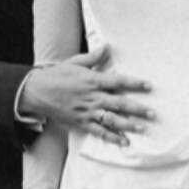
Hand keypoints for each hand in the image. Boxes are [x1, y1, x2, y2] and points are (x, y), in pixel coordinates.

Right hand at [24, 45, 152, 144]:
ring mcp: (87, 111)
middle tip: (153, 113)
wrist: (36, 91)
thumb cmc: (56, 75)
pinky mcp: (81, 122)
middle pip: (119, 103)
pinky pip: (99, 131)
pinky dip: (112, 137)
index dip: (135, 83)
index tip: (149, 86)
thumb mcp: (75, 62)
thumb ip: (93, 57)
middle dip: (137, 108)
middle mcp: (92, 97)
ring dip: (128, 124)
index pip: (118, 81)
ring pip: (111, 119)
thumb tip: (107, 46)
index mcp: (92, 80)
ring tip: (142, 128)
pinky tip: (124, 141)